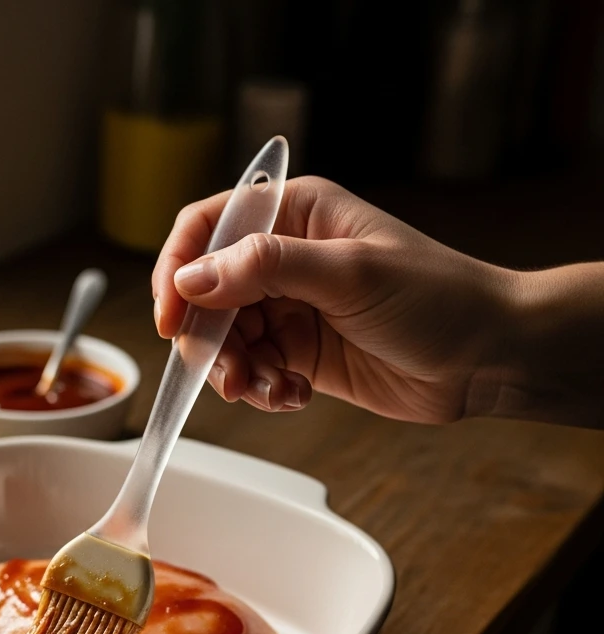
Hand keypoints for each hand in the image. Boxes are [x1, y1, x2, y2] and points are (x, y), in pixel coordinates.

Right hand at [152, 176, 519, 423]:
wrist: (487, 357)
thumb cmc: (437, 297)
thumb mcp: (350, 274)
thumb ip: (266, 270)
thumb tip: (191, 279)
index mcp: (294, 215)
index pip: (206, 229)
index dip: (176, 271)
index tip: (170, 318)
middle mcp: (283, 258)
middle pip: (205, 294)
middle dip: (209, 339)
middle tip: (229, 374)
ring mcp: (289, 307)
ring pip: (224, 339)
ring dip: (235, 372)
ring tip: (270, 390)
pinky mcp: (298, 351)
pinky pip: (253, 370)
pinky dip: (262, 389)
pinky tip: (294, 395)